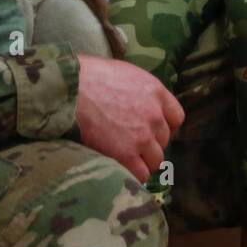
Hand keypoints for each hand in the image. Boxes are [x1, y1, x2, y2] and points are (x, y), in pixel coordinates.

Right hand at [75, 56, 184, 183]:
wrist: (70, 89)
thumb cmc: (90, 75)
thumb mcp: (124, 72)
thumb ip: (139, 90)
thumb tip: (137, 101)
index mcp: (155, 91)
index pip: (177, 117)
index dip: (164, 125)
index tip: (152, 129)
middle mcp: (154, 114)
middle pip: (164, 140)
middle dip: (150, 143)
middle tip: (131, 143)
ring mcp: (142, 136)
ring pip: (156, 159)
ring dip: (143, 160)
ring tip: (126, 158)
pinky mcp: (125, 154)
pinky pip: (140, 174)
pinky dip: (133, 174)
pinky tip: (122, 168)